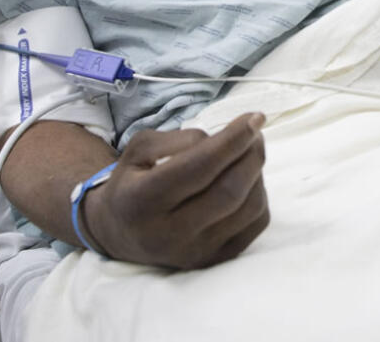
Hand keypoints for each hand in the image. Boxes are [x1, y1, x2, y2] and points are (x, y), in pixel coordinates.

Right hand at [83, 113, 268, 268]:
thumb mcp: (140, 149)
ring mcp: (195, 253)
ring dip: (257, 172)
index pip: (198, 168)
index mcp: (142, 201)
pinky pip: (256, 224)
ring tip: (249, 152)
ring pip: (249, 208)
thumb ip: (179, 140)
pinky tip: (247, 180)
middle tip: (255, 131)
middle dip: (251, 154)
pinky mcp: (215, 260)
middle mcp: (168, 234)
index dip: (232, 140)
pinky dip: (259, 195)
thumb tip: (225, 140)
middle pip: (229, 191)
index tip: (255, 117)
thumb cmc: (133, 182)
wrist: (120, 233)